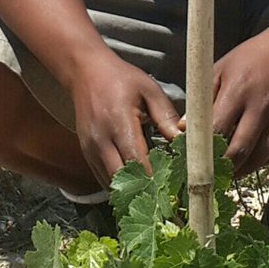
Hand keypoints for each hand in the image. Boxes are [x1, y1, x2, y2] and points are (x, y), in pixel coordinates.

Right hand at [68, 51, 182, 187]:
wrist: (85, 72)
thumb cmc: (119, 78)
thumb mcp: (148, 89)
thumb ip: (166, 116)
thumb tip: (183, 140)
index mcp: (119, 122)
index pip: (137, 162)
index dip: (154, 178)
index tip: (171, 187)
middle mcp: (101, 140)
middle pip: (121, 179)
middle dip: (143, 189)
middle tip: (164, 196)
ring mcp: (90, 148)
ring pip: (110, 184)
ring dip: (130, 190)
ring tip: (151, 192)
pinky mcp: (86, 153)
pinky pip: (102, 178)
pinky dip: (119, 184)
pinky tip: (135, 182)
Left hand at [207, 21, 268, 177]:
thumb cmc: (252, 56)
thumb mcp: (221, 67)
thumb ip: (203, 98)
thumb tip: (185, 127)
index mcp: (238, 91)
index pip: (218, 129)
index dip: (203, 149)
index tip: (192, 158)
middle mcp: (261, 108)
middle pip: (239, 150)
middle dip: (222, 167)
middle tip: (210, 174)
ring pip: (259, 158)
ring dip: (241, 170)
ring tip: (227, 172)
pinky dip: (260, 163)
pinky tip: (249, 161)